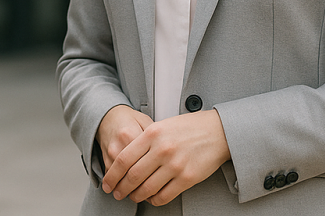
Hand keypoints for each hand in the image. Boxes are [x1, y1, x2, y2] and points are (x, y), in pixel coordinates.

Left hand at [102, 109, 230, 206]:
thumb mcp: (162, 126)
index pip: (123, 159)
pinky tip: (151, 197)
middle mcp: (162, 149)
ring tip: (133, 196)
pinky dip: (154, 199)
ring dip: (136, 196)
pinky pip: (164, 195)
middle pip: (133, 176)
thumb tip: (124, 159)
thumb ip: (144, 140)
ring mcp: (175, 165)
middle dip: (121, 188)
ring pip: (147, 188)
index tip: (107, 183)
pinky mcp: (187, 178)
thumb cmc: (189, 127)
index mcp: (152, 134)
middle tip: (117, 193)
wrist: (217, 131)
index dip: (112, 174)